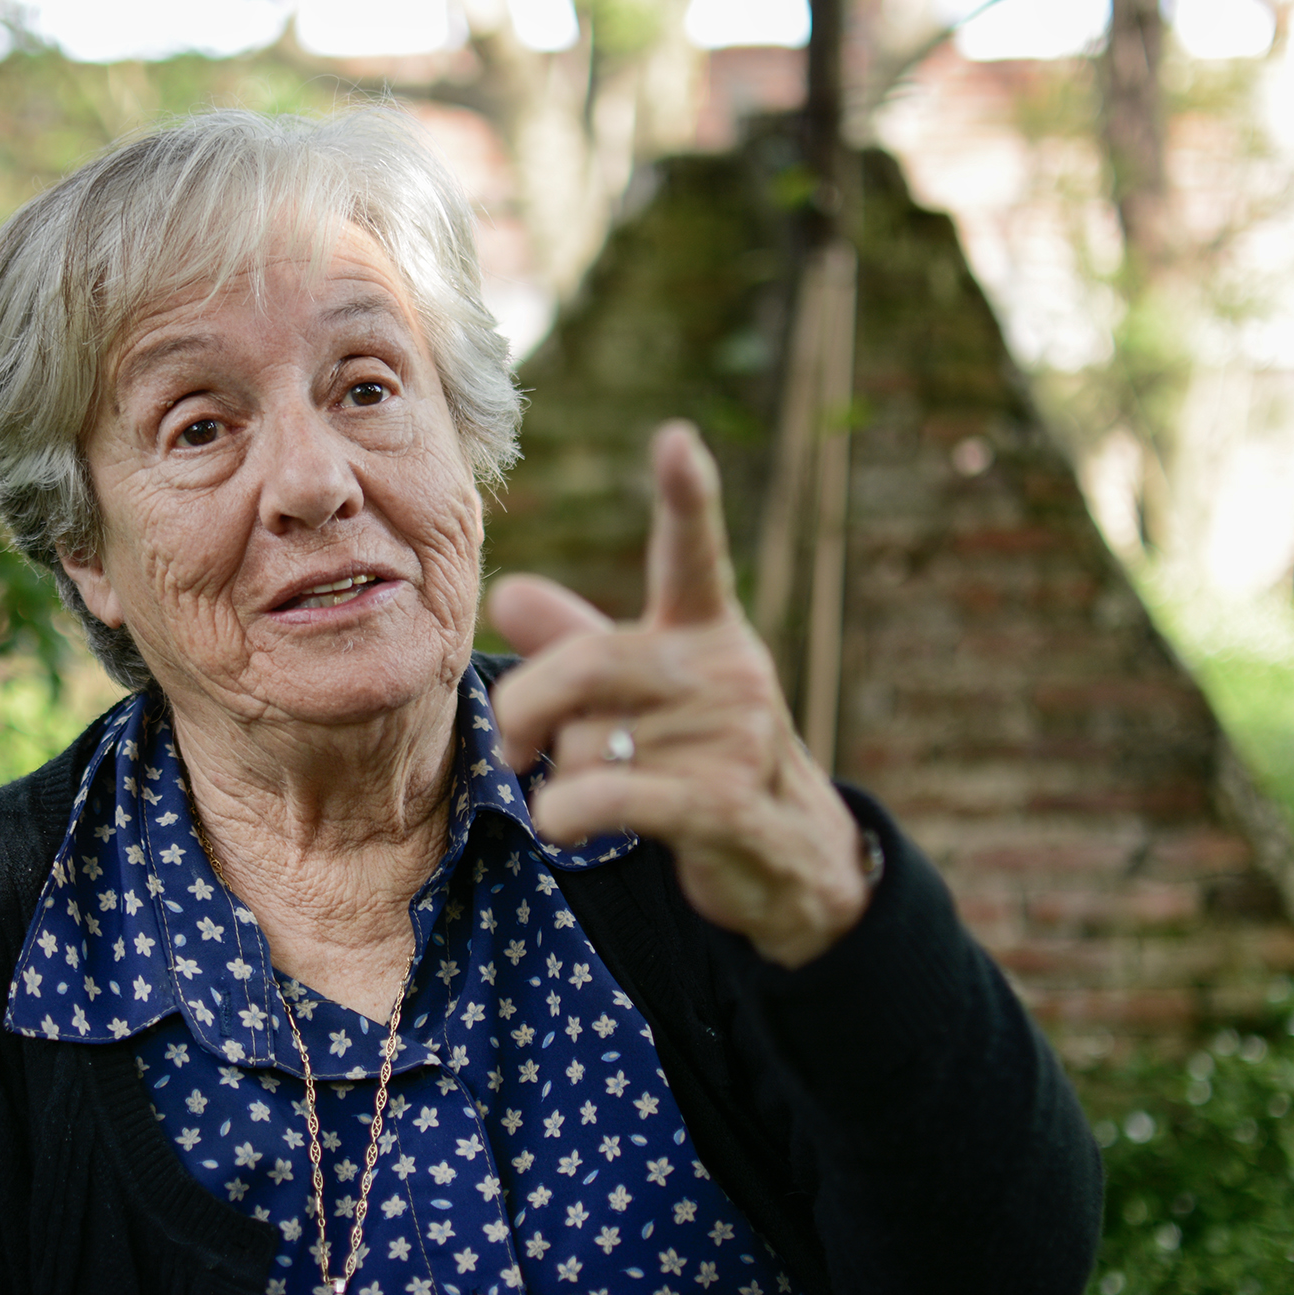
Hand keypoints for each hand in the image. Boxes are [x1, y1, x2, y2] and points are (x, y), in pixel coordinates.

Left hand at [488, 421, 869, 968]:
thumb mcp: (636, 693)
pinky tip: (566, 824)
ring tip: (594, 793)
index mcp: (705, 629)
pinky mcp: (723, 805)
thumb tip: (507, 593)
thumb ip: (571, 641)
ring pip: (587, 746)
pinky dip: (563, 814)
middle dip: (527, 706)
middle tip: (512, 742)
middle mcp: (726, 670)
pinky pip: (604, 798)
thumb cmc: (694, 754)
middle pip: (588, 663)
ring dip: (562, 779)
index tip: (677, 440)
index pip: (693, 552)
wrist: (786, 855)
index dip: (686, 497)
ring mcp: (733, 738)